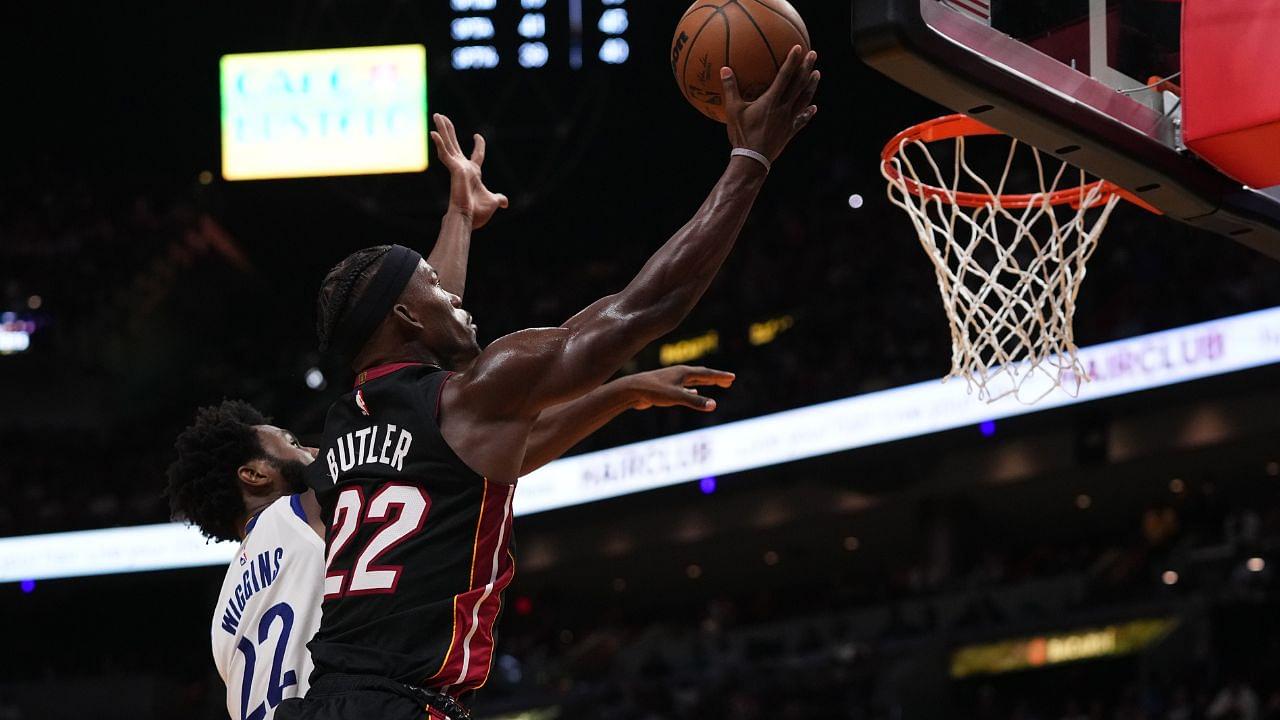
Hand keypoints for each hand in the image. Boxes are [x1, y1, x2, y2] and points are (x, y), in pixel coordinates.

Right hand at [431, 113, 508, 229]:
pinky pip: (445, 154)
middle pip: (455, 144)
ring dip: (442, 129)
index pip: (477, 155)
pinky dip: (439, 144)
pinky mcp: (453, 169)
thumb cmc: (478, 213)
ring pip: (448, 144)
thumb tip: (505, 202)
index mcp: (473, 173)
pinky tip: (434, 133)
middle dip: (449, 130)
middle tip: (442, 116)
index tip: (478, 135)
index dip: (478, 145)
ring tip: (437, 115)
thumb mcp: (493, 201)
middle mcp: (463, 167)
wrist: (469, 218)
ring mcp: (457, 167)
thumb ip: (499, 198)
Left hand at [622, 365, 734, 411]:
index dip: (720, 377)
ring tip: (715, 383)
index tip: (732, 378)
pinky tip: (694, 392)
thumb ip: (695, 401)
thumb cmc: (653, 390)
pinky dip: (692, 389)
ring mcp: (672, 379)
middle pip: (702, 375)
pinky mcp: (666, 387)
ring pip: (693, 380)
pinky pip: (684, 387)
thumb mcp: (676, 397)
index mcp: (684, 372)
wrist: (632, 389)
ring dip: (705, 382)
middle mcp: (679, 373)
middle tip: (728, 381)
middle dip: (716, 378)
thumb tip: (714, 405)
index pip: (707, 374)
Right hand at [722, 46, 819, 161]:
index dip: (792, 61)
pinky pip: (801, 120)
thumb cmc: (742, 134)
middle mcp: (784, 108)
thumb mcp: (732, 111)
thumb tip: (724, 69)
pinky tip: (813, 108)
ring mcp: (789, 120)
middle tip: (814, 54)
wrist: (753, 159)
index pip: (785, 76)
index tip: (799, 47)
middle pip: (799, 84)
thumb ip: (730, 88)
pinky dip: (808, 113)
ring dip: (811, 86)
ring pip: (804, 99)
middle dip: (807, 68)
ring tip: (817, 75)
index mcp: (772, 100)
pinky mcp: (789, 132)